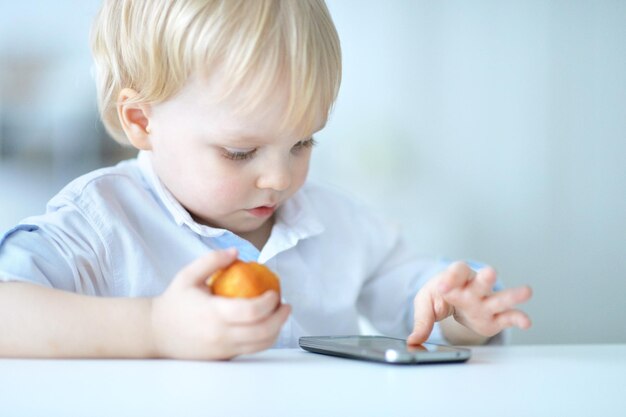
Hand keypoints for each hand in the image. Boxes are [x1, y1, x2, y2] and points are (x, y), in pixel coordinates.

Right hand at [150, 249, 290, 359]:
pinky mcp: (223, 358)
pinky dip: (264, 339)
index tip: (275, 292)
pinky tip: (265, 325)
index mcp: (213, 314)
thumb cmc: (173, 303)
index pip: (251, 311)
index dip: (269, 302)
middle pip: (262, 332)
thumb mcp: (188, 275)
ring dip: (276, 330)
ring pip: (260, 345)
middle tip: (285, 305)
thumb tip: (236, 252)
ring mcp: (223, 350)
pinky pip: (250, 351)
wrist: (155, 332)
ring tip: (279, 315)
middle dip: (280, 318)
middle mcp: (221, 335)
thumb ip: (212, 260)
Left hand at [407, 261, 531, 344]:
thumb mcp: (425, 303)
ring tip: (526, 291)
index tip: (442, 287)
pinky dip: (518, 319)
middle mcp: (473, 288)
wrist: (451, 298)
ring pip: (499, 298)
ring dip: (511, 295)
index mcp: (455, 279)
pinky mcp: (494, 318)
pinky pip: (508, 317)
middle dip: (484, 278)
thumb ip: (422, 321)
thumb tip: (414, 340)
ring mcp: (486, 302)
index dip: (451, 277)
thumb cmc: (439, 295)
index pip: (456, 272)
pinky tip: (526, 322)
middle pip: (480, 281)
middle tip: (489, 273)